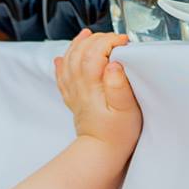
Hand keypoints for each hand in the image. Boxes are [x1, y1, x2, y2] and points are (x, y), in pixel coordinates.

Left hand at [54, 29, 141, 160]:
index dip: (109, 42)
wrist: (101, 152)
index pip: (94, 54)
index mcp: (93, 87)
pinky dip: (62, 65)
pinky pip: (62, 78)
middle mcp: (79, 87)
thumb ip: (120, 86)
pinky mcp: (73, 99)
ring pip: (69, 62)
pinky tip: (61, 59)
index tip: (123, 42)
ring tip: (87, 35)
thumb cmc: (118, 133)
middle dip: (96, 40)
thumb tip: (113, 64)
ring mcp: (74, 93)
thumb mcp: (127, 110)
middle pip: (80, 53)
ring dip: (77, 45)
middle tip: (113, 38)